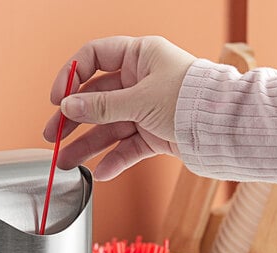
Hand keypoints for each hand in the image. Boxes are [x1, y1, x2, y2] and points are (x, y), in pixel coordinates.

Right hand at [43, 36, 195, 179]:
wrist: (224, 129)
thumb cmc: (191, 99)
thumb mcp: (139, 99)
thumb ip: (101, 106)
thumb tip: (67, 107)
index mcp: (140, 56)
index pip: (95, 57)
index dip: (71, 76)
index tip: (57, 98)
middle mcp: (141, 81)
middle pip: (96, 99)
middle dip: (72, 119)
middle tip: (52, 136)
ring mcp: (146, 109)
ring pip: (108, 127)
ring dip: (86, 145)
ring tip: (67, 162)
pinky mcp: (154, 135)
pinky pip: (127, 148)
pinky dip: (115, 161)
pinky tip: (101, 173)